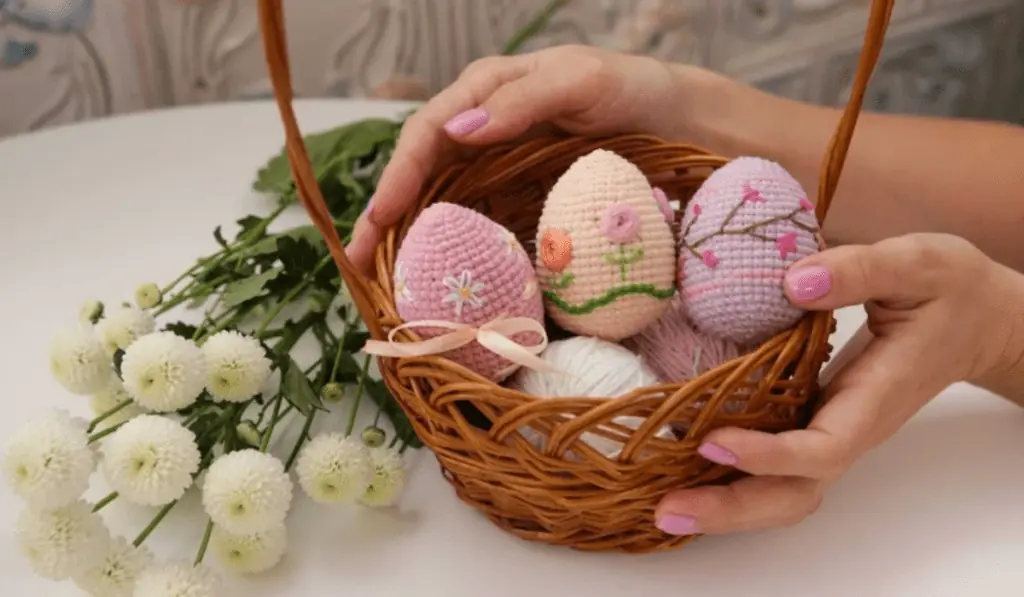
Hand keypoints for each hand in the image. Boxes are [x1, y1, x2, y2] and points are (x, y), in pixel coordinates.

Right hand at [345, 45, 694, 272]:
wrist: (678, 117)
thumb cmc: (631, 89)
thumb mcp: (581, 82)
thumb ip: (521, 101)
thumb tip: (454, 134)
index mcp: (486, 89)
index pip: (427, 132)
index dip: (398, 176)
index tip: (379, 219)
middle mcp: (481, 125)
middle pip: (420, 170)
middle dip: (385, 215)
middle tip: (360, 265)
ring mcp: (497, 161)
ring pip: (439, 197)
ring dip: (408, 236)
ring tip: (382, 279)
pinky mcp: (515, 189)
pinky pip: (473, 215)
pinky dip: (448, 242)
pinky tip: (435, 272)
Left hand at [654, 233, 1019, 535]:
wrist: (979, 320)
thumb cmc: (951, 291)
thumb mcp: (915, 264)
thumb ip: (859, 270)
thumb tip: (794, 281)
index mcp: (875, 398)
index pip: (824, 447)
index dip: (770, 455)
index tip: (713, 444)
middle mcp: (850, 427)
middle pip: (795, 493)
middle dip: (734, 508)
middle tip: (667, 509)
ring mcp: (831, 430)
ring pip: (783, 490)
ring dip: (726, 505)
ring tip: (664, 507)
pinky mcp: (815, 421)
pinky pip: (773, 466)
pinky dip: (731, 477)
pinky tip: (682, 470)